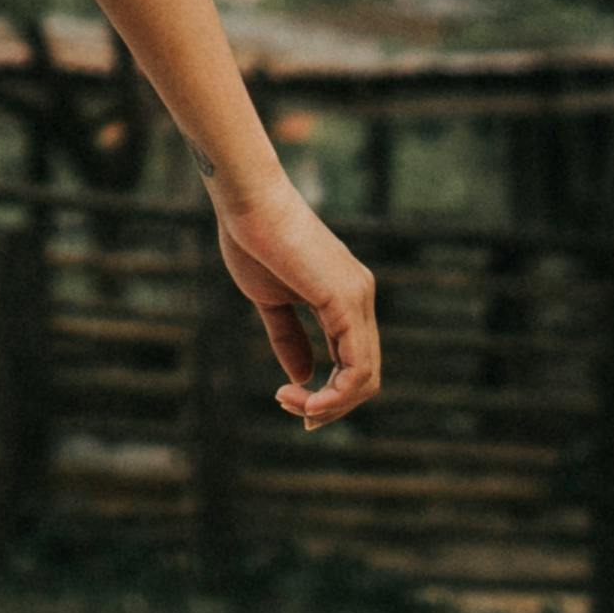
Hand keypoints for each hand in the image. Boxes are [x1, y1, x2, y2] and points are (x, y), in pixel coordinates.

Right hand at [219, 184, 382, 425]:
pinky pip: (356, 365)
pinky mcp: (346, 298)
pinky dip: (334, 393)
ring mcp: (358, 297)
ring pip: (365, 377)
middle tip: (293, 412)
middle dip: (330, 405)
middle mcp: (361, 296)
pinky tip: (303, 398)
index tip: (290, 401)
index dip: (329, 394)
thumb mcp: (271, 300)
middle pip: (366, 376)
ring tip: (292, 404)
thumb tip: (302, 377)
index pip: (355, 362)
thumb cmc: (253, 241)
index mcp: (346, 297)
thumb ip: (290, 337)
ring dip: (329, 404)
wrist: (247, 201)